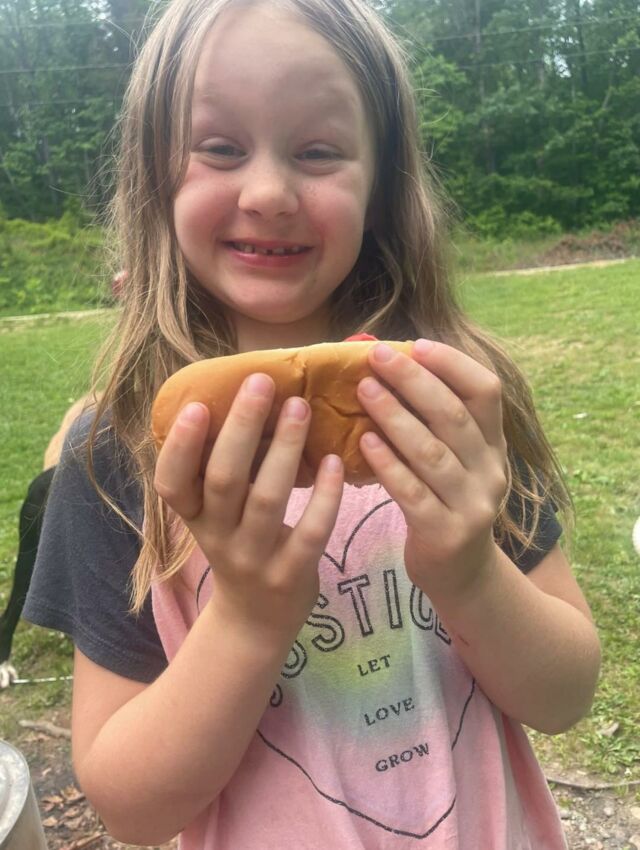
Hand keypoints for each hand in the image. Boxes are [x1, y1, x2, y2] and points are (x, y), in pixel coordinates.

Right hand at [154, 373, 343, 638]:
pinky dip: (324, 496)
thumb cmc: (238, 545)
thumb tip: (241, 397)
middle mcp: (217, 537)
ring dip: (285, 450)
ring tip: (300, 407)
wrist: (255, 620)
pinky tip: (334, 462)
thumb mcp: (216, 514)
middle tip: (262, 382)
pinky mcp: (290, 574)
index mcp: (194, 517)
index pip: (171, 483)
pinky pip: (310, 532)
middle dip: (242, 428)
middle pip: (223, 479)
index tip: (198, 406)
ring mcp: (254, 558)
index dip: (180, 446)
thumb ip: (220, 469)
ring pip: (266, 499)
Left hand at [357, 340, 507, 600]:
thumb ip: (430, 420)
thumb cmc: (444, 502)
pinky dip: (388, 465)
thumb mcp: (453, 460)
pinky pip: (413, 493)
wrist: (462, 575)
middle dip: (414, 381)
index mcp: (492, 443)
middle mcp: (490, 470)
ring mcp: (472, 504)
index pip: (485, 391)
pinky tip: (364, 442)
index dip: (452, 364)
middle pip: (454, 416)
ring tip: (364, 390)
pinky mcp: (447, 533)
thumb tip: (386, 363)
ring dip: (395, 417)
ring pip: (432, 453)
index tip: (415, 345)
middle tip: (376, 357)